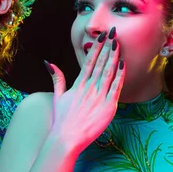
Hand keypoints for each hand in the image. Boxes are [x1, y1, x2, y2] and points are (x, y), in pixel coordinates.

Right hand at [44, 28, 124, 154]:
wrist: (66, 138)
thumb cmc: (62, 120)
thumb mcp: (58, 97)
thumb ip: (57, 79)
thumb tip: (49, 63)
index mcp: (78, 84)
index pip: (89, 61)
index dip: (96, 47)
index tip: (101, 37)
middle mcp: (89, 88)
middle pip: (100, 63)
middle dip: (107, 47)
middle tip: (113, 33)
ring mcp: (99, 97)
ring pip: (108, 72)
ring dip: (114, 57)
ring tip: (118, 44)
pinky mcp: (108, 107)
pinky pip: (116, 88)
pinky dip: (120, 76)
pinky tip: (123, 65)